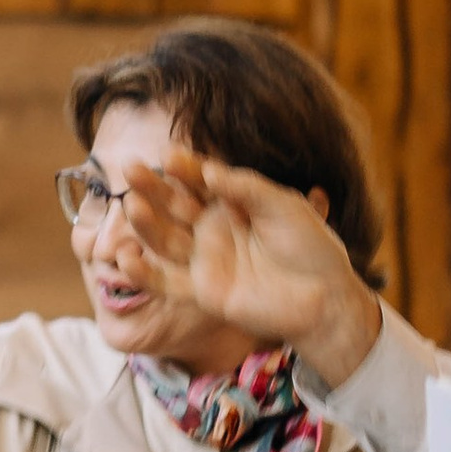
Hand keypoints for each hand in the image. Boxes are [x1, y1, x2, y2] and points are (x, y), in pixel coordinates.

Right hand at [122, 157, 382, 383]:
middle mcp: (213, 230)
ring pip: (165, 240)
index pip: (200, 180)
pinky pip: (165, 282)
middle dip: (153, 188)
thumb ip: (245, 188)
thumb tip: (209, 170)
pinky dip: (143, 273)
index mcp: (233, 205)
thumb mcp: (283, 206)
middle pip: (175, 206)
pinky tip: (126, 256)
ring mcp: (205, 261)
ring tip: (132, 206)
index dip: (184, 168)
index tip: (169, 155)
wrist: (324, 297)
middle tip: (131, 168)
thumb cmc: (311, 246)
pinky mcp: (202, 292)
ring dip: (146, 224)